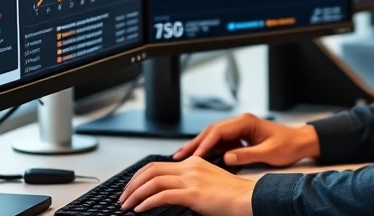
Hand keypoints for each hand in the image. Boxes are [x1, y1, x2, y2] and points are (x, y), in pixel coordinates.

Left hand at [119, 156, 254, 214]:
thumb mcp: (208, 183)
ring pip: (153, 181)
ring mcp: (191, 179)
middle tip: (124, 198)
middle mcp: (190, 167)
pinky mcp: (194, 193)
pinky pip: (162, 195)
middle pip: (150, 170)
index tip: (131, 188)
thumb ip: (191, 183)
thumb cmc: (232, 195)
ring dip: (136, 194)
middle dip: (132, 184)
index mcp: (193, 163)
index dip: (140, 176)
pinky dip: (147, 202)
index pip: (157, 165)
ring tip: (127, 206)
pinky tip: (140, 210)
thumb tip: (172, 193)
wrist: (249, 199)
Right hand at [172, 113, 319, 166]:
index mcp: (246, 121)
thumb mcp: (269, 152)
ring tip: (182, 157)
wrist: (300, 142)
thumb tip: (227, 158)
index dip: (204, 144)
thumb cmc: (288, 145)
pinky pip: (219, 142)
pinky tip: (198, 157)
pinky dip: (207, 149)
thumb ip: (247, 155)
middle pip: (211, 132)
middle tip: (178, 156)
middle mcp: (240, 122)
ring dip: (198, 146)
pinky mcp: (239, 137)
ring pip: (212, 136)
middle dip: (194, 143)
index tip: (194, 156)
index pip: (218, 131)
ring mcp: (238, 129)